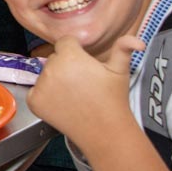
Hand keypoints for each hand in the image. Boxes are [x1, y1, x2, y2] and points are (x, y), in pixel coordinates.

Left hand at [26, 35, 142, 147]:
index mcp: (70, 56)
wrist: (103, 130)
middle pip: (55, 58)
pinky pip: (36, 91)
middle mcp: (52, 69)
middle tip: (82, 81)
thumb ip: (124, 48)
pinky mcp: (34, 101)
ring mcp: (41, 86)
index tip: (84, 62)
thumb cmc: (113, 99)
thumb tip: (137, 41)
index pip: (65, 42)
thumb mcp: (120, 70)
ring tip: (74, 93)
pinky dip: (45, 96)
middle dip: (66, 65)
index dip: (75, 50)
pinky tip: (63, 103)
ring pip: (45, 74)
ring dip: (55, 80)